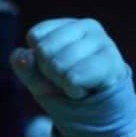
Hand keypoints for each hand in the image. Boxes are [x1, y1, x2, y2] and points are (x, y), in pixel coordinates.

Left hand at [10, 18, 127, 101]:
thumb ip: (25, 66)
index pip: (35, 36)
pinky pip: (73, 78)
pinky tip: (86, 89)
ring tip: (77, 84)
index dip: (37, 60)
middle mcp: (87, 26)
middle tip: (66, 79)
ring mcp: (103, 42)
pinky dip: (73, 91)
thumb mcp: (37, 77)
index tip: (51, 68)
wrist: (95, 111)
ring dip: (62, 84)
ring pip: (58, 65)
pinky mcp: (112, 63)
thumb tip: (22, 55)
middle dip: (49, 73)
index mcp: (66, 24)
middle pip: (44, 50)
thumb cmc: (64, 87)